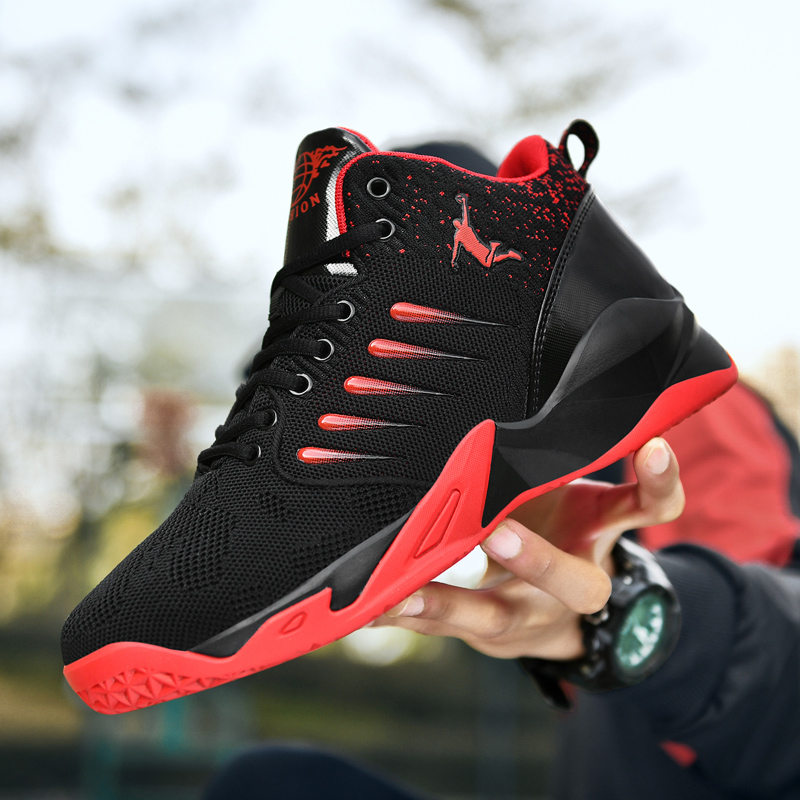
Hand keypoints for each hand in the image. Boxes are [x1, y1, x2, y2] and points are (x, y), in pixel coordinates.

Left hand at [371, 438, 683, 660]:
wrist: (559, 615)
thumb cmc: (558, 531)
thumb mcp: (565, 490)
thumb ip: (551, 459)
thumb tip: (516, 394)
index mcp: (601, 533)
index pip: (648, 508)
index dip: (658, 481)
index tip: (652, 446)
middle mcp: (576, 584)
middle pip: (574, 583)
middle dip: (537, 558)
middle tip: (497, 530)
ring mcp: (533, 618)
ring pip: (498, 617)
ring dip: (449, 603)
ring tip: (403, 591)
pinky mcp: (492, 637)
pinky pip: (447, 630)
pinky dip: (407, 615)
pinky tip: (372, 608)